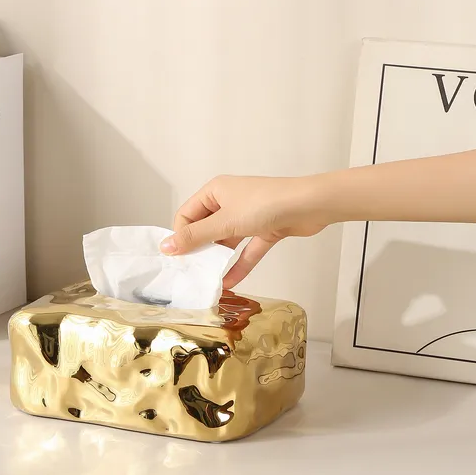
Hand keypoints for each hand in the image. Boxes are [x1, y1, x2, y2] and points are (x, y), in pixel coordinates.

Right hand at [160, 175, 329, 288]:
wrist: (309, 205)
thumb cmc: (264, 205)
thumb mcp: (225, 222)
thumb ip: (196, 236)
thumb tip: (166, 246)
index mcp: (215, 191)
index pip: (187, 214)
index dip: (181, 235)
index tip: (178, 258)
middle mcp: (229, 200)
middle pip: (206, 228)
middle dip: (199, 250)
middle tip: (190, 273)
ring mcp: (248, 216)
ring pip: (226, 240)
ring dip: (218, 260)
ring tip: (207, 281)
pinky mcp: (265, 229)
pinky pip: (247, 250)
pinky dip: (239, 265)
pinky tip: (229, 283)